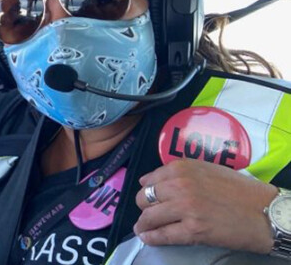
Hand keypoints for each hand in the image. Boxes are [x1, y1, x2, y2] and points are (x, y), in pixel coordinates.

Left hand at [133, 158, 277, 253]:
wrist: (264, 212)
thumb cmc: (240, 191)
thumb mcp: (208, 170)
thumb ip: (181, 174)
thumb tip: (150, 182)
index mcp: (182, 168)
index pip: (149, 181)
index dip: (148, 192)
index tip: (150, 199)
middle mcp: (179, 185)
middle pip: (144, 199)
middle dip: (145, 208)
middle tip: (151, 215)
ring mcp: (185, 208)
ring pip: (148, 217)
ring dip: (144, 225)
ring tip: (143, 228)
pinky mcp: (192, 230)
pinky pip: (161, 235)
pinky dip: (151, 238)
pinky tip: (149, 238)